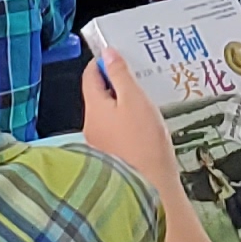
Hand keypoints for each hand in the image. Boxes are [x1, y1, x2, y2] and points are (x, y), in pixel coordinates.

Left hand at [74, 51, 185, 198]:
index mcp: (93, 108)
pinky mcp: (111, 157)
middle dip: (115, 86)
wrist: (151, 188)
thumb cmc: (143, 143)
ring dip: (123, 107)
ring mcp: (99, 143)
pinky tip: (145, 129)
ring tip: (146, 105)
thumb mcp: (135, 99)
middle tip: (138, 80)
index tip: (118, 57)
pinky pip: (115, 132)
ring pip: (107, 115)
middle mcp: (90, 125)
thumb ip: (120, 75)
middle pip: (98, 96)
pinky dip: (127, 125)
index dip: (102, 63)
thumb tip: (108, 54)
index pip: (90, 76)